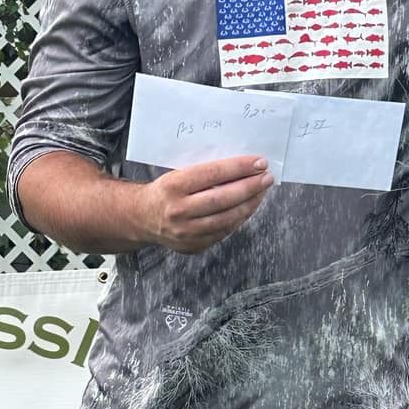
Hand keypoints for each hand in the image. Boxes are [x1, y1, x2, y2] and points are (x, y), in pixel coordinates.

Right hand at [138, 156, 273, 253]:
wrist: (141, 218)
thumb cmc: (165, 191)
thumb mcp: (177, 174)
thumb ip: (205, 173)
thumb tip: (242, 167)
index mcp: (173, 186)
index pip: (213, 174)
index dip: (239, 167)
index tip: (259, 162)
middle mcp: (178, 211)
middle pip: (223, 198)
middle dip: (250, 187)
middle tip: (267, 177)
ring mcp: (185, 232)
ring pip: (226, 218)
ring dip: (250, 204)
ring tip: (262, 191)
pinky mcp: (192, 246)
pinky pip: (223, 232)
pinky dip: (239, 218)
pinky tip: (249, 207)